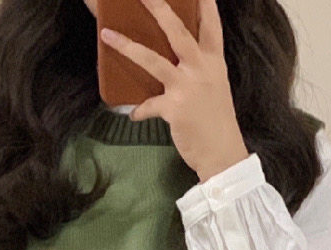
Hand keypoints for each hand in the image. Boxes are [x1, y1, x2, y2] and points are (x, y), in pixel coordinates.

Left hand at [100, 0, 248, 182]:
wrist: (223, 154)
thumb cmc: (218, 122)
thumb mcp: (215, 87)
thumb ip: (198, 70)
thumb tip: (177, 66)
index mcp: (213, 61)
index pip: (211, 24)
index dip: (205, 4)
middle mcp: (201, 68)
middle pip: (178, 31)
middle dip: (159, 8)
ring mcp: (186, 86)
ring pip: (153, 60)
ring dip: (128, 46)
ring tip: (108, 34)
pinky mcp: (174, 108)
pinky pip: (148, 105)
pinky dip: (140, 110)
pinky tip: (134, 115)